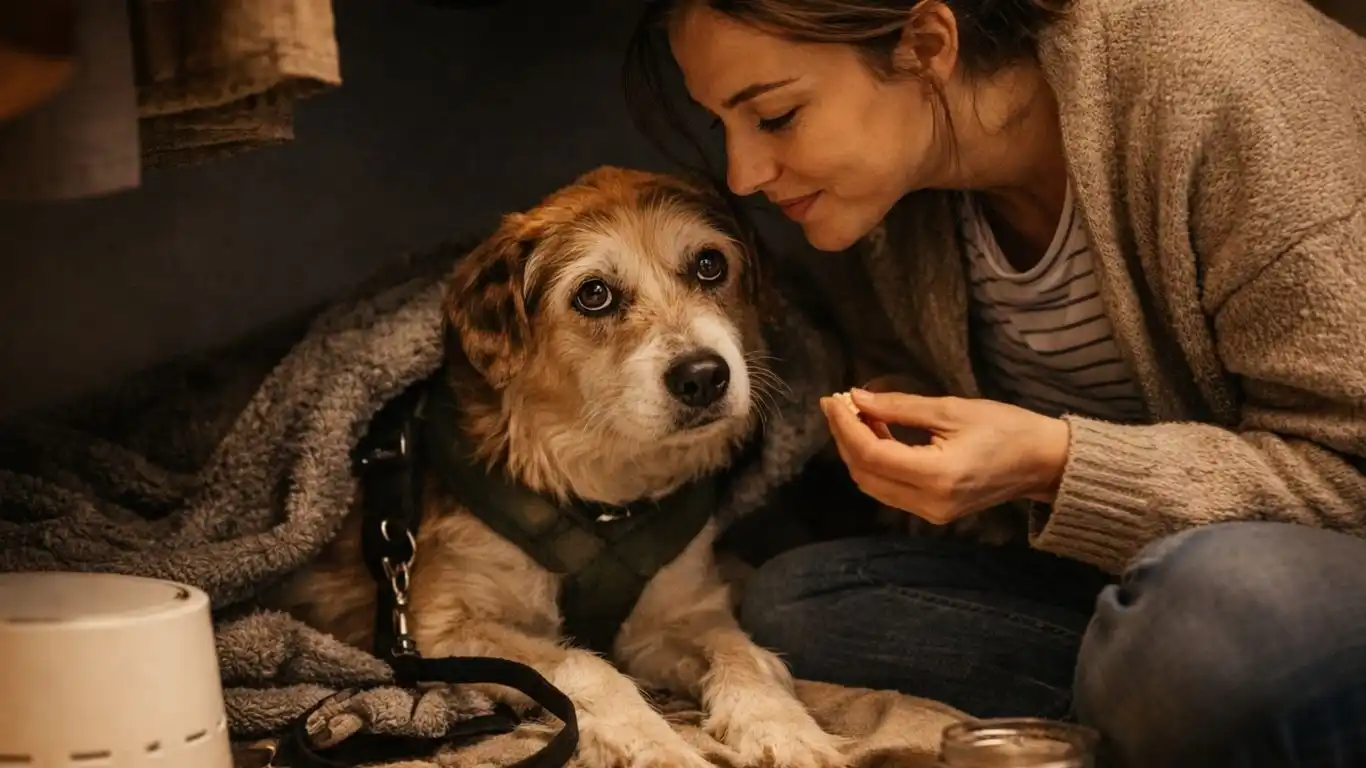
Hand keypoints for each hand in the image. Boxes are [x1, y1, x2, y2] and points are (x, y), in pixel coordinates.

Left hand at [820, 389, 1070, 524]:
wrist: (1044, 462)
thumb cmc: (1007, 428)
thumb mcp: (952, 410)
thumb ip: (900, 407)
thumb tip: (857, 398)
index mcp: (936, 476)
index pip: (871, 455)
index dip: (845, 426)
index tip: (833, 398)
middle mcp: (929, 503)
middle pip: (865, 474)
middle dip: (846, 438)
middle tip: (839, 403)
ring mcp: (931, 514)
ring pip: (873, 485)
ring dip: (858, 451)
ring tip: (856, 415)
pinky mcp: (933, 513)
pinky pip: (890, 490)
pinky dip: (876, 463)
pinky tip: (876, 434)